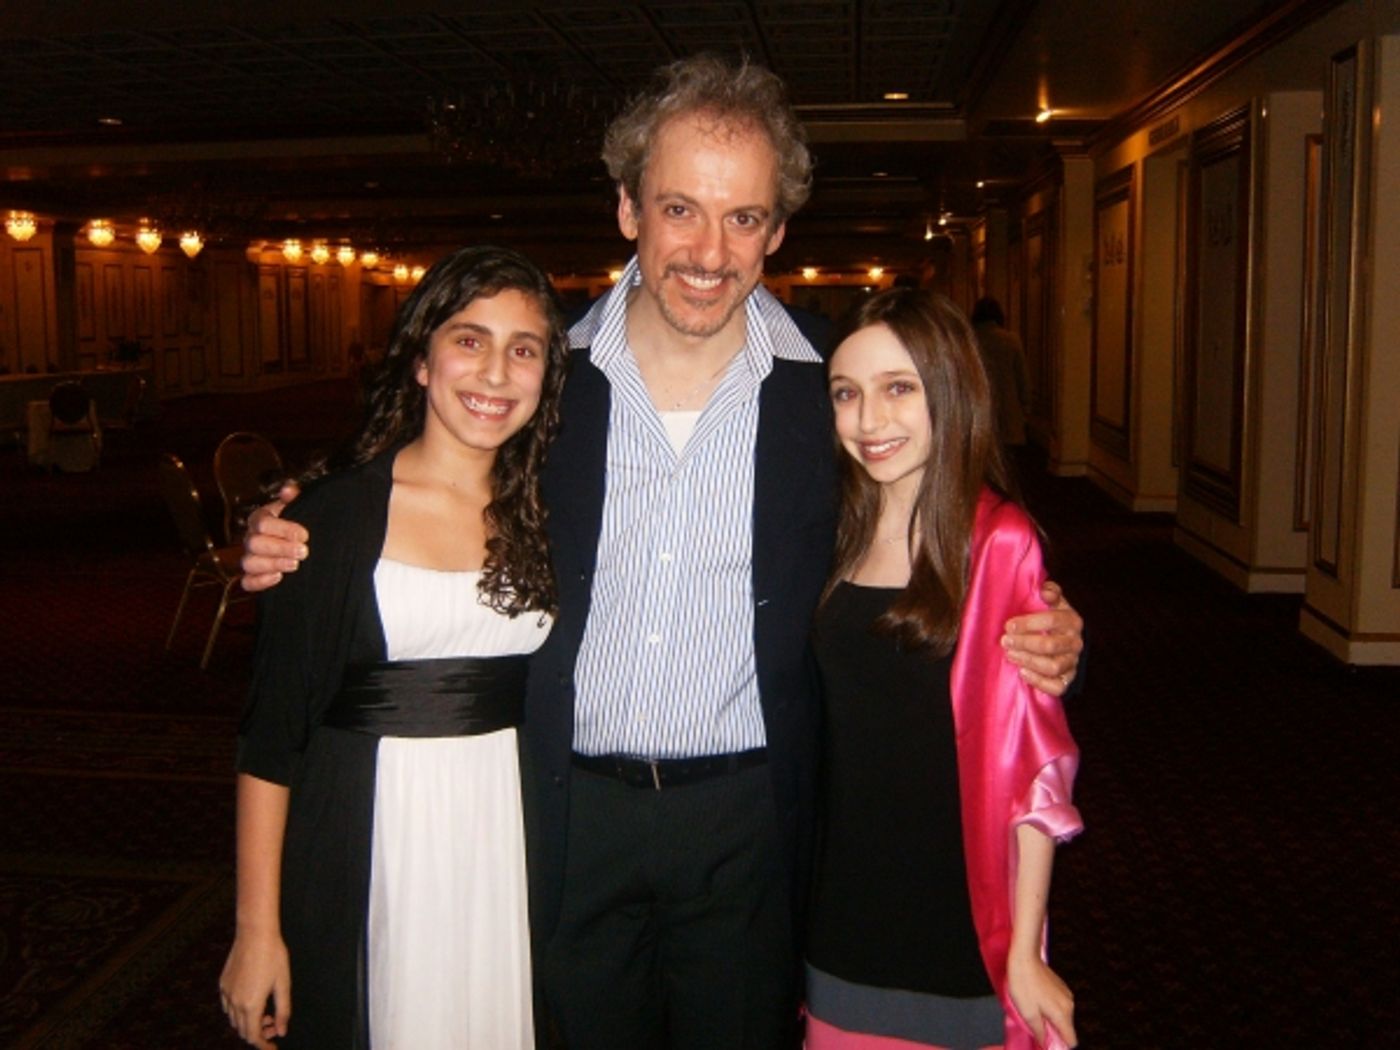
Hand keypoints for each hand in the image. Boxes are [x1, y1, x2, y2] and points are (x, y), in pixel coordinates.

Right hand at [219, 929, 290, 1048]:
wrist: (255, 933)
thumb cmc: (273, 956)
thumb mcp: (283, 984)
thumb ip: (283, 1011)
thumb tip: (282, 1031)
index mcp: (251, 1005)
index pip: (253, 1036)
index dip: (264, 1045)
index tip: (273, 1047)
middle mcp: (235, 1003)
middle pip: (243, 1031)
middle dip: (259, 1033)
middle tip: (274, 1024)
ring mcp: (226, 993)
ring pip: (234, 1020)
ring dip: (248, 1022)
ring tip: (266, 1012)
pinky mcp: (223, 984)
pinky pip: (228, 1007)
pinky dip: (239, 1011)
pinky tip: (253, 1000)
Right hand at [239, 481, 306, 592]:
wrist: (304, 544)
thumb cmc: (299, 523)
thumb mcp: (299, 507)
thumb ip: (294, 497)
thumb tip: (289, 489)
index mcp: (260, 519)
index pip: (263, 523)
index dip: (283, 529)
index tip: (304, 535)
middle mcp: (251, 538)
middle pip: (255, 543)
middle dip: (281, 548)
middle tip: (303, 552)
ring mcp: (250, 557)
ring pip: (249, 562)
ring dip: (272, 564)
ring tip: (295, 565)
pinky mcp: (254, 576)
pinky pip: (247, 582)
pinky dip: (259, 582)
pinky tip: (278, 578)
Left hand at [1002, 580, 1082, 696]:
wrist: (1062, 641)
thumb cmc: (1051, 619)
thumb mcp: (1052, 602)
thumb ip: (1049, 592)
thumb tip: (1044, 591)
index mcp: (1072, 621)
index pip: (1053, 620)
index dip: (1029, 623)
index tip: (1009, 625)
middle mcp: (1075, 643)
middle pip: (1050, 645)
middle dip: (1024, 643)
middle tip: (1005, 641)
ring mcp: (1072, 663)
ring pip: (1053, 666)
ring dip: (1028, 661)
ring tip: (1010, 655)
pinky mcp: (1067, 679)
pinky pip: (1056, 686)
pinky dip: (1039, 681)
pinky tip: (1022, 673)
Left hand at [1006, 951, 1076, 1047]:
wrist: (1024, 957)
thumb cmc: (1023, 984)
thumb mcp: (1027, 1013)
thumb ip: (1039, 1032)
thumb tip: (1046, 1045)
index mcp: (1062, 1014)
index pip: (1071, 1040)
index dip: (1060, 1045)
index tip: (1046, 1043)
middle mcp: (1069, 1005)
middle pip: (1066, 1029)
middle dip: (1052, 1031)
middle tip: (1034, 1025)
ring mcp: (1066, 995)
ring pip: (1062, 1017)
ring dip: (1050, 1019)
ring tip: (1032, 1010)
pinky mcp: (1061, 987)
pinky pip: (1059, 1006)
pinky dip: (1050, 1008)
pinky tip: (1035, 999)